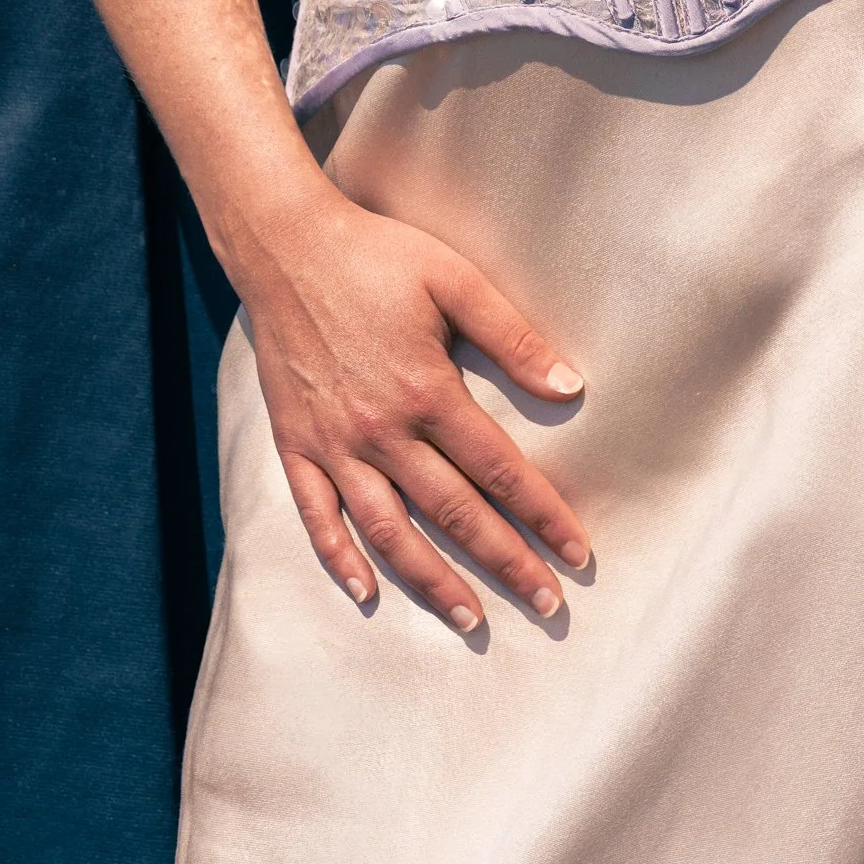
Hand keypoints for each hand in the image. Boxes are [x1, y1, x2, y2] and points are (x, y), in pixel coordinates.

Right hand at [225, 173, 591, 632]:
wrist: (285, 244)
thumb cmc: (377, 255)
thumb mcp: (453, 279)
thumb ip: (512, 337)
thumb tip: (571, 387)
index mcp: (427, 390)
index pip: (500, 471)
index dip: (543, 514)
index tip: (578, 552)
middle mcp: (381, 430)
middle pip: (454, 514)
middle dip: (506, 563)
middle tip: (548, 605)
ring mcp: (334, 443)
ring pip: (390, 531)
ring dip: (433, 582)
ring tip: (473, 619)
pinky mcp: (295, 444)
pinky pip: (316, 516)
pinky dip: (340, 559)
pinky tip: (367, 592)